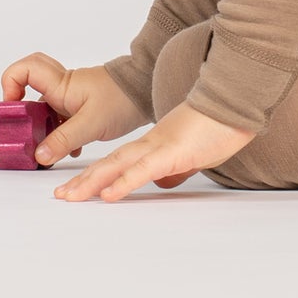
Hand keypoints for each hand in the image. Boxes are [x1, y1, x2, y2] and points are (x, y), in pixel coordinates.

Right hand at [0, 52, 148, 166]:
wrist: (147, 93)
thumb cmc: (122, 98)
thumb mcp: (91, 122)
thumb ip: (63, 139)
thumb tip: (38, 154)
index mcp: (61, 84)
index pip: (25, 69)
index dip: (10, 85)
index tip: (14, 109)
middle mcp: (62, 88)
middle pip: (27, 84)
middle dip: (20, 107)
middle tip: (22, 129)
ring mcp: (70, 98)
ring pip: (43, 107)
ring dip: (40, 127)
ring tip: (45, 149)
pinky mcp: (79, 109)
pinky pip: (58, 119)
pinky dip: (57, 134)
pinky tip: (68, 150)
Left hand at [54, 101, 257, 201]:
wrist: (235, 101)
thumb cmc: (222, 125)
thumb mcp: (195, 153)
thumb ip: (176, 167)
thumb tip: (163, 183)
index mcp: (157, 143)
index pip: (120, 160)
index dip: (96, 174)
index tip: (77, 187)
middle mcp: (152, 143)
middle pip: (111, 163)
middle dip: (84, 181)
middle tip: (61, 196)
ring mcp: (161, 146)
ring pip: (119, 165)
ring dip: (92, 181)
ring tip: (71, 196)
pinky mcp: (173, 151)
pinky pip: (144, 170)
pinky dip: (124, 182)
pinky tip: (108, 194)